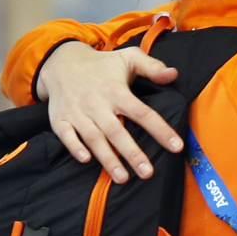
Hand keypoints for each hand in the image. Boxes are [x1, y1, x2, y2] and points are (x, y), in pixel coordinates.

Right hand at [36, 41, 182, 182]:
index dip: (160, 130)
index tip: (176, 146)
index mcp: (116, 91)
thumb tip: (174, 75)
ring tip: (123, 178)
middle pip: (117, 131)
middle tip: (147, 173)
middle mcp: (97, 103)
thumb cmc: (102, 64)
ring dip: (108, 159)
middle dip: (132, 154)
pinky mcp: (59, 119)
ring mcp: (77, 112)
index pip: (142, 113)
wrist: (61, 62)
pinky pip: (66, 136)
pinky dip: (75, 147)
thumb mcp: (129, 57)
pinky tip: (86, 160)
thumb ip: (152, 67)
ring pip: (93, 138)